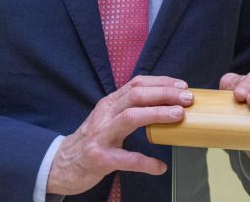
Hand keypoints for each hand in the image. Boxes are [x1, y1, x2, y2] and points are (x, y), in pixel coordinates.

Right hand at [46, 75, 193, 194]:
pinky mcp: (99, 158)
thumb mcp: (107, 119)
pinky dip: (145, 162)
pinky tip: (160, 166)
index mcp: (109, 104)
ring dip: (157, 114)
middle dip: (164, 94)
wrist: (62, 164)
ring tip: (178, 116)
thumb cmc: (91, 141)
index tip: (182, 86)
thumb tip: (164, 106)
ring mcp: (101, 135)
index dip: (161, 82)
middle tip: (187, 98)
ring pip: (130, 117)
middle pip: (136, 95)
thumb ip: (129, 110)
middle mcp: (104, 115)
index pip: (136, 84)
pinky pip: (126, 158)